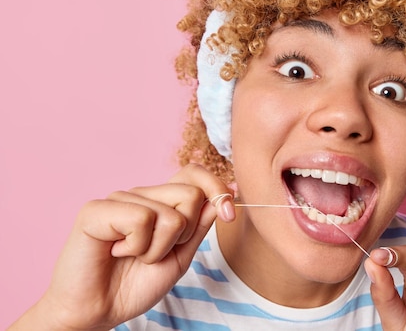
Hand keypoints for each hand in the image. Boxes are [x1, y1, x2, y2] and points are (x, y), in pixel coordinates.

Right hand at [10, 164, 234, 330]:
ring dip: (158, 248)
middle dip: (183, 234)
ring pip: (170, 214)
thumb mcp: (179, 257)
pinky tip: (117, 251)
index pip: (194, 173)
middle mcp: (141, 194)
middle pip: (191, 194)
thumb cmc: (134, 284)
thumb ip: (198, 227)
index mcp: (160, 202)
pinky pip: (142, 219)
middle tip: (156, 252)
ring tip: (133, 255)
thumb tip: (221, 197)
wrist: (97, 311)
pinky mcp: (96, 209)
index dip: (217, 188)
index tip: (229, 213)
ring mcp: (119, 199)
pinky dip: (137, 246)